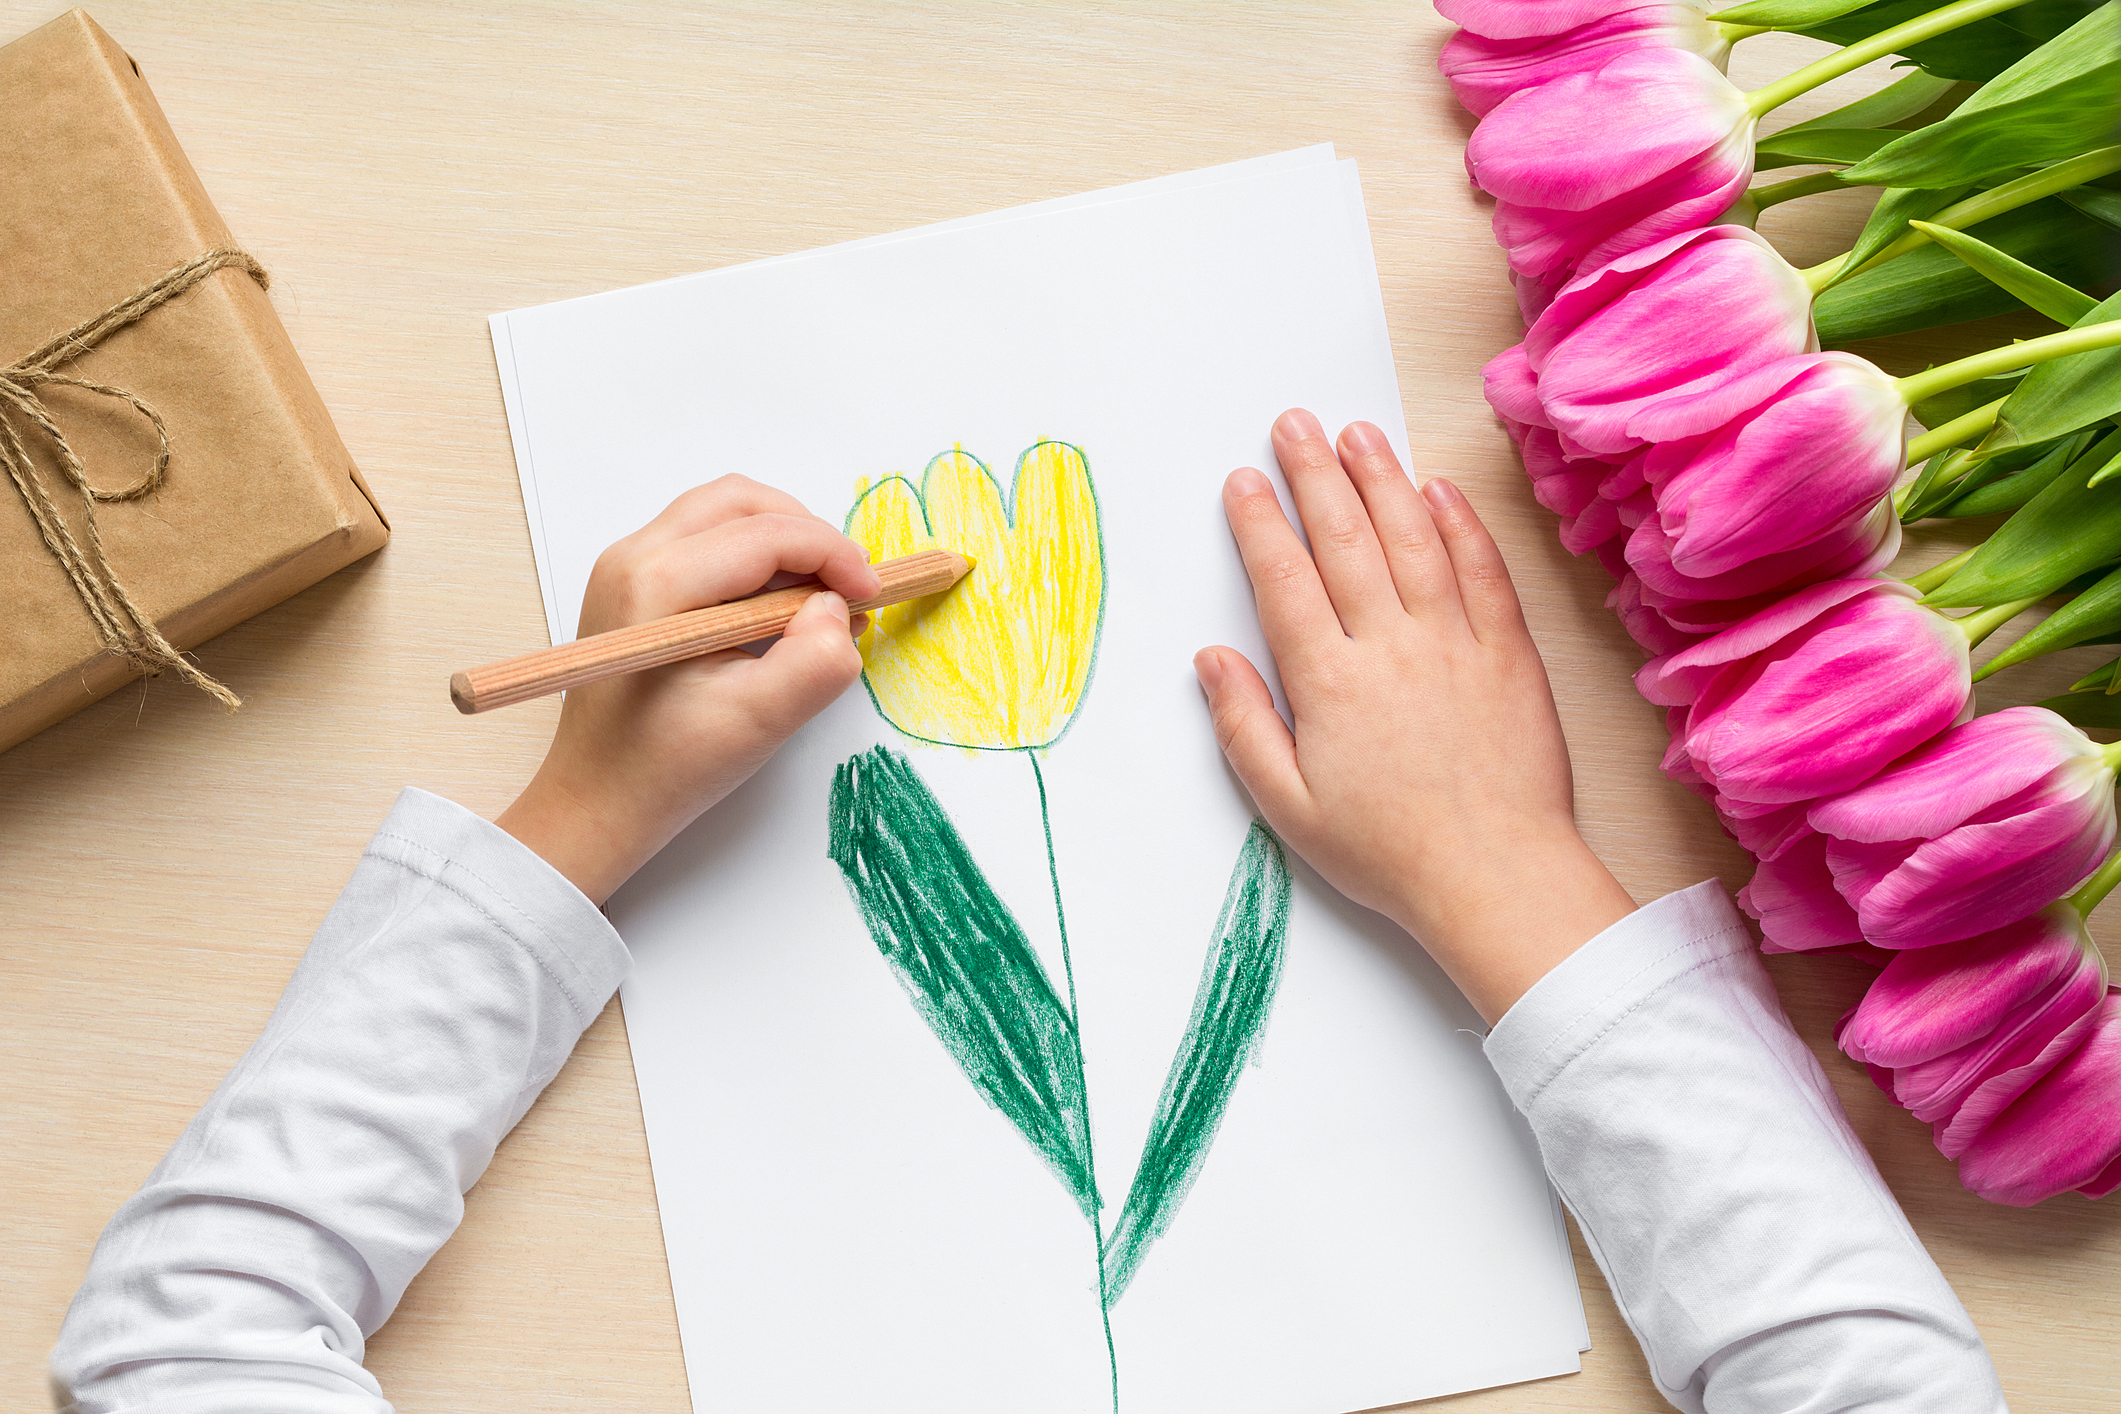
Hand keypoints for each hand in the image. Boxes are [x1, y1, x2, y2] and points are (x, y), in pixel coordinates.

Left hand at [497, 477, 880, 904]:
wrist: (596, 802)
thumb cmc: (666, 769)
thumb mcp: (757, 724)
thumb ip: (814, 662)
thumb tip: (836, 609)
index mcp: (656, 585)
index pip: (766, 534)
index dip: (834, 555)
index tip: (873, 595)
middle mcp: (631, 557)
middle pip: (741, 501)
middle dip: (808, 534)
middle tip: (849, 588)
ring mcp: (626, 566)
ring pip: (723, 513)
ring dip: (783, 543)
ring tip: (819, 602)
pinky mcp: (633, 583)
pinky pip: (706, 541)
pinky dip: (755, 561)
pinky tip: (780, 612)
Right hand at [1196, 409, 1634, 1022]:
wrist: (1497, 877)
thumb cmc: (1389, 852)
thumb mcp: (1290, 807)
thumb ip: (1246, 726)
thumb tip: (1212, 660)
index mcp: (1330, 684)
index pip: (1286, 581)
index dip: (1261, 523)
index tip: (1244, 479)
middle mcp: (1391, 648)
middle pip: (1346, 540)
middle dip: (1315, 474)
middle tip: (1293, 424)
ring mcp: (1456, 643)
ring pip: (1413, 539)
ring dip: (1382, 480)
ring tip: (1358, 434)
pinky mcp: (1509, 653)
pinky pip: (1481, 571)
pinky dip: (1459, 525)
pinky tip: (1437, 491)